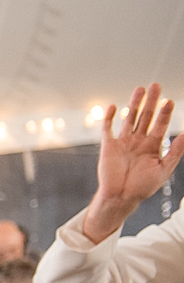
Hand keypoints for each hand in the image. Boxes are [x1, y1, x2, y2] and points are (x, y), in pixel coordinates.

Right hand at [83, 83, 183, 242]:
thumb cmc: (143, 187)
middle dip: (152, 101)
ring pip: (129, 118)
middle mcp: (139, 140)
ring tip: (140, 89)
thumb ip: (174, 153)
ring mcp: (123, 142)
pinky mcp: (108, 146)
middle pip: (146, 116)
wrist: (120, 197)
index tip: (169, 101)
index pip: (161, 124)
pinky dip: (109, 118)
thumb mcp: (164, 170)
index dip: (165, 113)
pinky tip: (113, 107)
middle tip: (156, 85)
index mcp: (153, 145)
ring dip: (134, 104)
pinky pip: (108, 129)